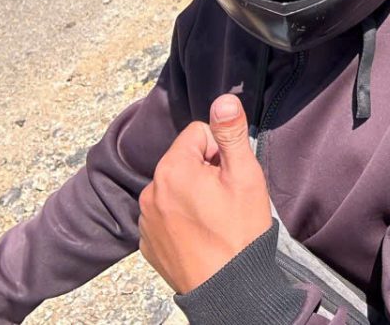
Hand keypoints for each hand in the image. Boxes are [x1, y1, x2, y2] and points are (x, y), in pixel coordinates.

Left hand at [139, 94, 273, 293]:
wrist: (228, 290)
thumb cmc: (239, 232)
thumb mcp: (244, 176)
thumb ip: (231, 134)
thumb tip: (224, 99)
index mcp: (173, 169)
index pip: (198, 133)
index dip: (220, 149)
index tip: (230, 175)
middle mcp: (150, 190)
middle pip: (184, 159)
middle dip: (205, 171)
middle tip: (226, 199)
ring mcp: (145, 218)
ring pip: (174, 187)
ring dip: (192, 194)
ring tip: (214, 219)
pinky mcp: (147, 241)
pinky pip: (165, 214)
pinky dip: (181, 218)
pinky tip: (201, 235)